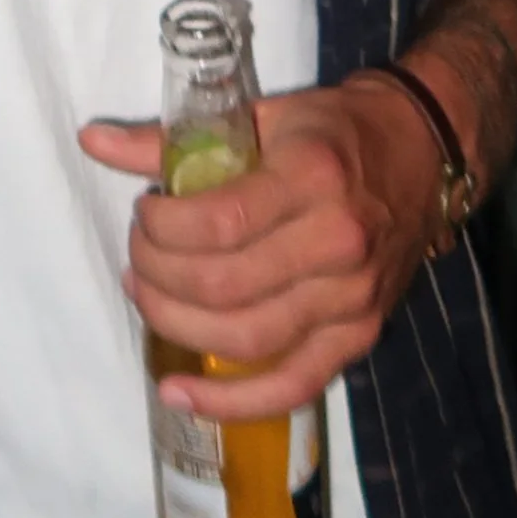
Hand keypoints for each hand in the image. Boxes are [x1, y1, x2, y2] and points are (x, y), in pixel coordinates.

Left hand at [79, 81, 446, 418]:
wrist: (424, 153)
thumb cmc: (333, 130)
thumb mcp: (259, 115)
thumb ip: (172, 138)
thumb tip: (92, 141)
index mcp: (312, 176)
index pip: (220, 222)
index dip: (163, 228)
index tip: (143, 212)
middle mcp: (338, 243)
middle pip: (224, 287)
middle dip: (159, 277)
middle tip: (138, 256)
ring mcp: (353, 299)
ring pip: (248, 339)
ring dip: (179, 327)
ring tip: (147, 297)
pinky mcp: (360, 338)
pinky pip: (293, 386)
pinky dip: (232, 402)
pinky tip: (180, 393)